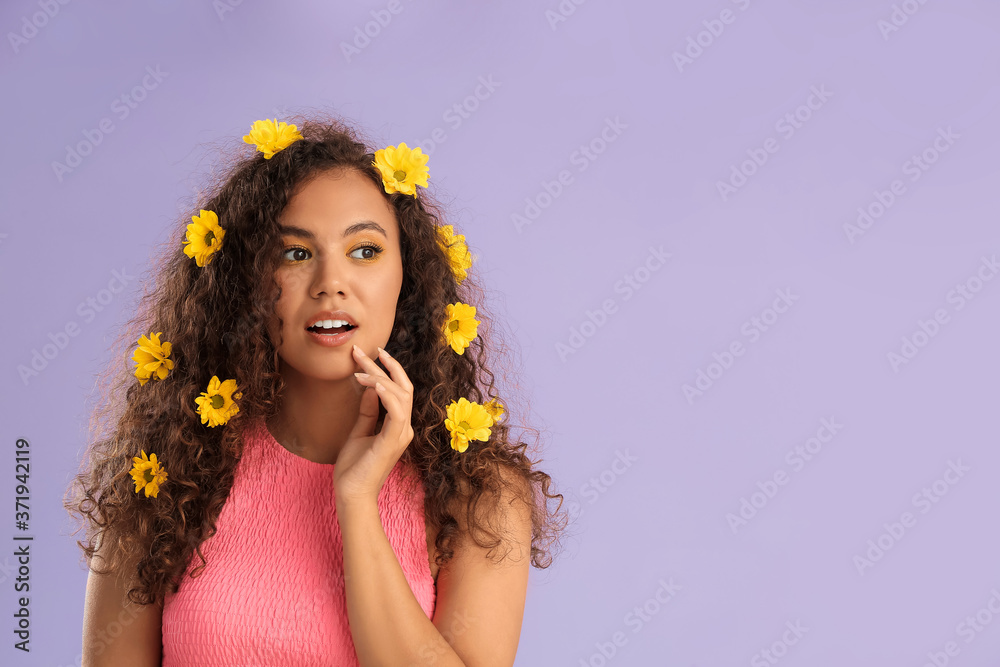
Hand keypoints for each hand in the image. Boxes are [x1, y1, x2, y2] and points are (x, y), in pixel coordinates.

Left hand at [333, 344, 414, 505]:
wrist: (352, 494)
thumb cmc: (354, 468)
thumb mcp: (359, 432)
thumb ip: (368, 412)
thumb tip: (370, 389)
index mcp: (398, 426)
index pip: (398, 390)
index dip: (386, 370)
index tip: (368, 354)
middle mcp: (404, 428)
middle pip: (402, 387)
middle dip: (383, 366)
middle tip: (362, 350)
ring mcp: (401, 435)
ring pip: (400, 395)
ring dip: (380, 377)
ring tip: (359, 367)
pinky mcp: (392, 442)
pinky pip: (397, 412)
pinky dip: (387, 395)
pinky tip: (374, 384)